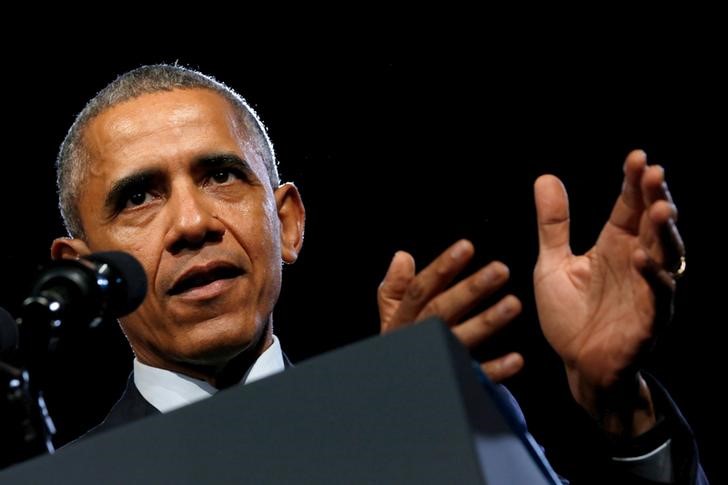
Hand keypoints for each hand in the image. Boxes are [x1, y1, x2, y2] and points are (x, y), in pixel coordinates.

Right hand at [378, 240, 523, 382]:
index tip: (467, 247)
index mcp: (405, 319)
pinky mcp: (454, 382)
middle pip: (443, 310)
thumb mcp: (391, 317)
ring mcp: (438, 359)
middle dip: (471, 289)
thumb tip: (402, 256)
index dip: (443, 268)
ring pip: (462, 339)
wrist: (396, 392)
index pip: (421, 289)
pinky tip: (516, 359)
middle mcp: (421, 336)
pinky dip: (496, 369)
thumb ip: (396, 289)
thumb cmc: (401, 345)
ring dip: (488, 322)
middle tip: (501, 270)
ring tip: (514, 304)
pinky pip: (476, 376)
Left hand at [533, 149, 683, 433]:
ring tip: (659, 208)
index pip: (628, 208)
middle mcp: (635, 263)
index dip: (633, 184)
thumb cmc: (569, 314)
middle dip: (655, 198)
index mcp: (614, 247)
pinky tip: (640, 257)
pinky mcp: (648, 320)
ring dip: (663, 233)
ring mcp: (646, 290)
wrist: (576, 363)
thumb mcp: (553, 263)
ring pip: (665, 255)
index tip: (636, 157)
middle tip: (654, 172)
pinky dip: (652, 276)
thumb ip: (553, 225)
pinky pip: (657, 296)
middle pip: (652, 224)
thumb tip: (546, 177)